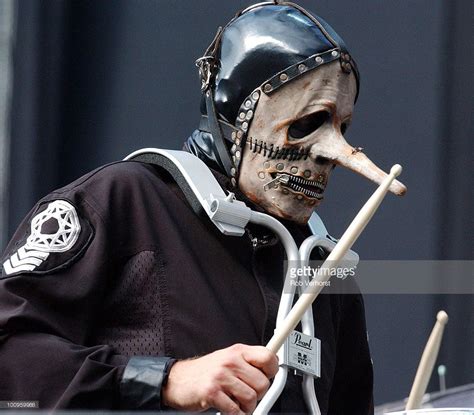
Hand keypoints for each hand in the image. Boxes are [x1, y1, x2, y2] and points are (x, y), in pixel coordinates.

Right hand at [162, 343, 278, 413]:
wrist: (178, 380)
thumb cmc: (205, 371)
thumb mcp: (228, 359)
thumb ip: (248, 362)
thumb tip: (271, 367)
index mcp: (237, 351)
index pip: (267, 357)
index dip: (272, 370)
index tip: (268, 377)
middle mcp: (230, 361)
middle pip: (262, 383)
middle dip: (257, 395)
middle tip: (247, 395)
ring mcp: (221, 376)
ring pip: (251, 398)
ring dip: (246, 407)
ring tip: (236, 402)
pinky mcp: (212, 392)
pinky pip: (236, 411)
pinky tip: (229, 409)